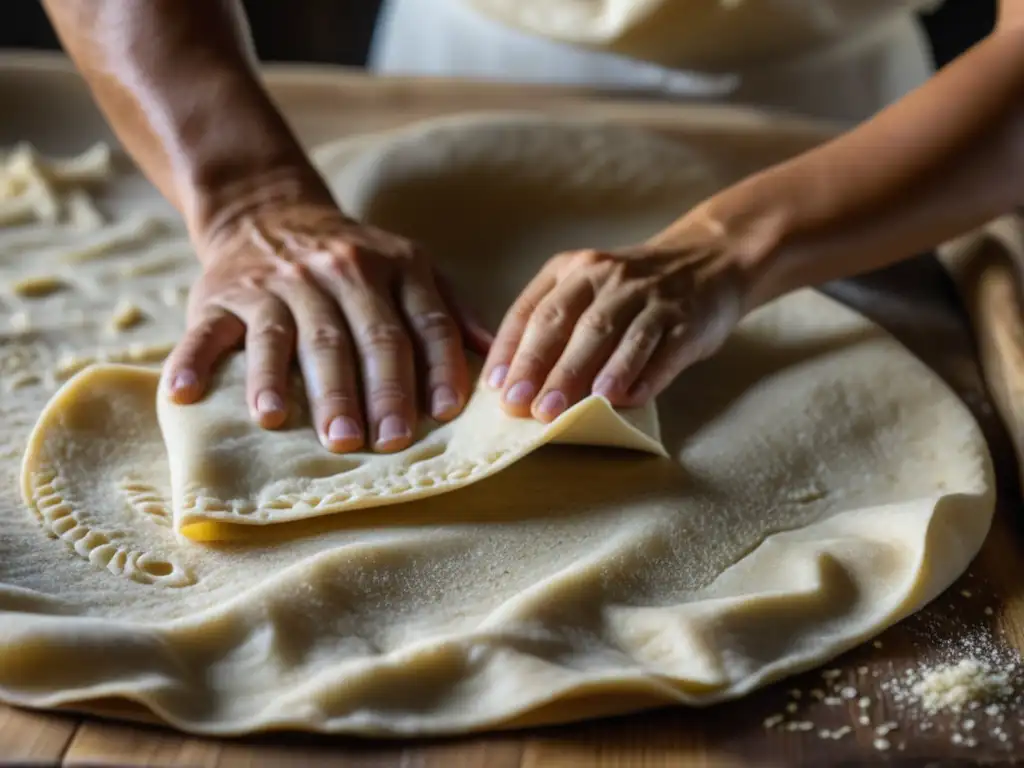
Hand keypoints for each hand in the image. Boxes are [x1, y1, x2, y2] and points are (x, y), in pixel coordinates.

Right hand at [162, 199, 491, 452]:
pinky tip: (187, 394)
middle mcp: (338, 271)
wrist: (266, 211)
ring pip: (292, 337)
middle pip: (360, 336)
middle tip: (384, 442)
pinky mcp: (222, 295)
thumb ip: (449, 308)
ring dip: (300, 386)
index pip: (422, 321)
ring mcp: (277, 283)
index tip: (443, 414)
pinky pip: (209, 332)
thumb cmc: (352, 259)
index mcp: (393, 266)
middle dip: (374, 391)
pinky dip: (194, 361)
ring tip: (306, 430)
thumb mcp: (409, 266)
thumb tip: (492, 355)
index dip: (435, 366)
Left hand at [482, 239, 749, 421]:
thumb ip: (553, 321)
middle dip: (543, 367)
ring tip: (566, 410)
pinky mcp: (686, 319)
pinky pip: (661, 350)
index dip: (512, 350)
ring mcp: (650, 297)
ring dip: (587, 375)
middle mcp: (608, 277)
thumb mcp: (588, 287)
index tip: (496, 387)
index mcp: (574, 269)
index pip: (533, 309)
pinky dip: (642, 376)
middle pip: (569, 323)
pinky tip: (624, 400)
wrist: (710, 260)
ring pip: (613, 334)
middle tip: (524, 406)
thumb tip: (511, 380)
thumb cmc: (633, 289)